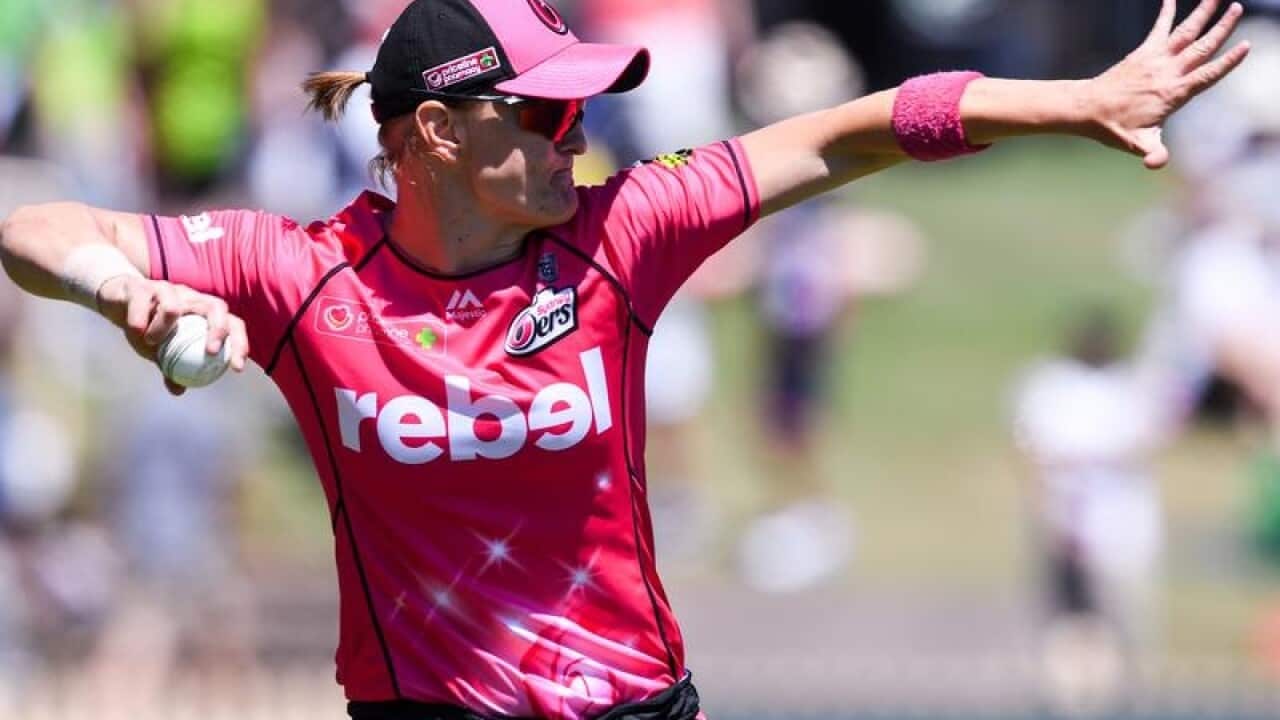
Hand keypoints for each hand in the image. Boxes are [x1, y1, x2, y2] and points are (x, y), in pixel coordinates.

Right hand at [96, 275, 249, 394]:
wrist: (117, 302)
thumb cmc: (147, 327)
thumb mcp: (158, 350)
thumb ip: (170, 367)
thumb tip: (178, 391)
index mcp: (202, 312)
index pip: (232, 323)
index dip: (240, 343)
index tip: (236, 368)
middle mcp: (190, 297)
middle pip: (216, 307)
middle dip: (219, 329)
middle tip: (210, 352)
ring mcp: (168, 289)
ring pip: (174, 306)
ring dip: (163, 327)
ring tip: (151, 342)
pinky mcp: (141, 286)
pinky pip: (143, 299)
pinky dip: (140, 317)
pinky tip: (136, 330)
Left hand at [1085, 0, 1249, 169]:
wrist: (1086, 109)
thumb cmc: (1114, 128)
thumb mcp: (1137, 144)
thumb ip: (1153, 154)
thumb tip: (1156, 164)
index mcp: (1173, 93)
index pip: (1208, 75)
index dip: (1228, 61)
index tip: (1246, 46)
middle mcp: (1167, 72)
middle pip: (1201, 46)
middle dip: (1221, 27)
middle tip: (1238, 8)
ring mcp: (1155, 60)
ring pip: (1184, 32)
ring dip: (1201, 13)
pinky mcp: (1142, 53)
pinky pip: (1158, 29)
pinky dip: (1166, 13)